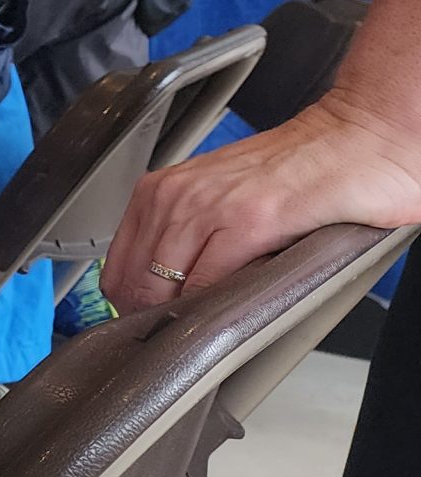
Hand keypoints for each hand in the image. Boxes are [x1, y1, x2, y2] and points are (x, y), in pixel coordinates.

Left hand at [103, 94, 420, 309]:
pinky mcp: (249, 223)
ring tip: (202, 330)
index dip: (130, 306)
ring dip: (179, 318)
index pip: (117, 268)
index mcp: (160, 190)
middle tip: (177, 337)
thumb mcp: (220, 199)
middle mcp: (175, 196)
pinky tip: (228, 313)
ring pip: (162, 288)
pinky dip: (214, 308)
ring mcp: (207, 208)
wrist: (358, 139)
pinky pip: (209, 284)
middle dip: (152, 319)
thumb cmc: (299, 171)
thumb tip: (163, 291)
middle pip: (134, 284)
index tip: (148, 325)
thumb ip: (187, 236)